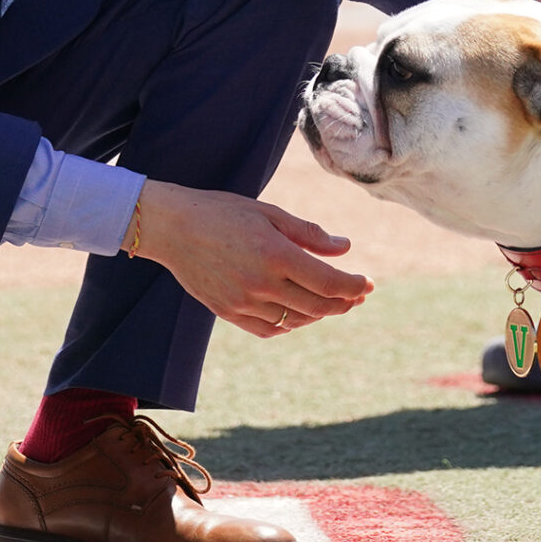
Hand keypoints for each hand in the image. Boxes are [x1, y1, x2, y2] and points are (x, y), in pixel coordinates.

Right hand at [128, 183, 371, 337]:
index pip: (329, 283)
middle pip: (318, 306)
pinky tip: (298, 313)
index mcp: (276, 254)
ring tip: (331, 301)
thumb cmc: (223, 212)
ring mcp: (243, 302)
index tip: (368, 284)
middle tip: (358, 294)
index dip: (354, 287)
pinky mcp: (228, 312)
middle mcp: (261, 284)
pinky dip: (289, 325)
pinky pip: (269, 329)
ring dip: (319, 313)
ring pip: (295, 320)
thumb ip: (309, 233)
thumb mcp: (269, 213)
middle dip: (344, 302)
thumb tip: (345, 249)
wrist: (172, 227)